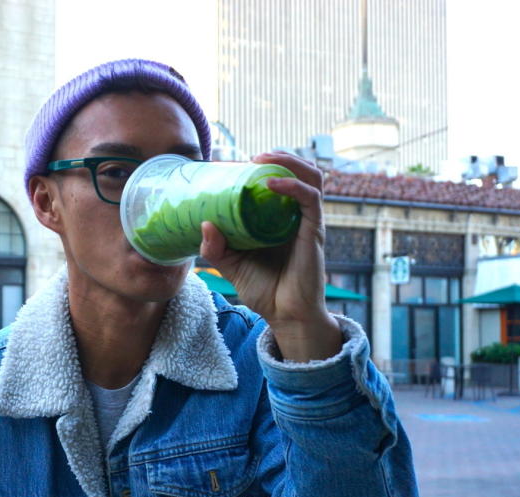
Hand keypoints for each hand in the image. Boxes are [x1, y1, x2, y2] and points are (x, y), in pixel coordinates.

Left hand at [199, 151, 341, 360]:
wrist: (286, 316)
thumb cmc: (264, 291)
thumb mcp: (232, 266)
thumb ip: (217, 247)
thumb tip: (204, 223)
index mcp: (279, 220)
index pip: (279, 181)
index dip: (264, 166)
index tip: (238, 163)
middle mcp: (297, 217)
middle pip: (300, 172)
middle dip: (280, 156)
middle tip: (253, 156)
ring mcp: (308, 223)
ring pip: (312, 177)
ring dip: (289, 162)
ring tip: (263, 159)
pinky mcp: (315, 232)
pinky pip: (310, 199)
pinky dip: (292, 186)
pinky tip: (271, 183)